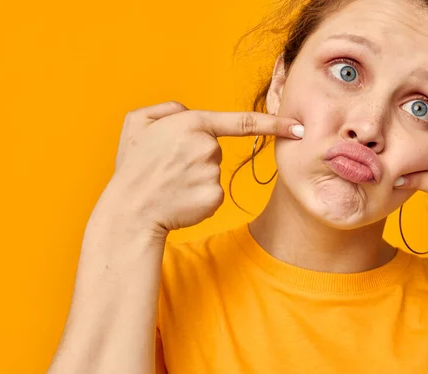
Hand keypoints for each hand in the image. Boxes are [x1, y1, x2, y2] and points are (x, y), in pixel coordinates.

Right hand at [106, 101, 302, 233]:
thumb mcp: (137, 123)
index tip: (298, 127)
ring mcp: (211, 174)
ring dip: (195, 177)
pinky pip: (213, 192)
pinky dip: (199, 196)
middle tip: (167, 167)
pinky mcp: (214, 198)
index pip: (242, 121)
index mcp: (191, 124)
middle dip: (196, 155)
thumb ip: (167, 109)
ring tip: (169, 183)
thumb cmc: (133, 167)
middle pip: (215, 148)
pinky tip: (179, 198)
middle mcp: (206, 146)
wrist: (130, 210)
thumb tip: (188, 112)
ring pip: (212, 171)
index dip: (274, 123)